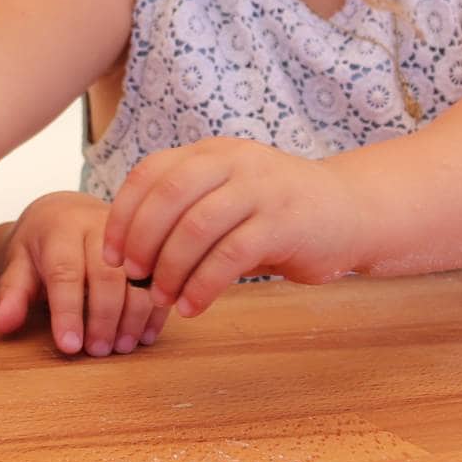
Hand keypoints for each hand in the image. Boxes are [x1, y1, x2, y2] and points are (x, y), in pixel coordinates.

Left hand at [0, 192, 167, 355]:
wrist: (67, 211)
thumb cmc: (41, 244)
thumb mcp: (18, 262)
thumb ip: (11, 293)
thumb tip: (1, 326)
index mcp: (61, 228)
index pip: (65, 272)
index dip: (68, 312)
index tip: (70, 346)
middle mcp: (98, 226)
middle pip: (107, 275)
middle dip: (104, 318)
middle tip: (97, 352)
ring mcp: (128, 235)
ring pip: (139, 278)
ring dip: (133, 317)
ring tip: (121, 348)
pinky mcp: (150, 247)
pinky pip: (159, 279)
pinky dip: (155, 312)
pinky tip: (144, 337)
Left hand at [100, 139, 360, 316]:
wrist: (350, 211)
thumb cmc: (277, 212)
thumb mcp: (227, 197)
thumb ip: (186, 213)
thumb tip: (130, 256)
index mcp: (211, 153)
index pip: (150, 173)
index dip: (123, 215)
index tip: (111, 255)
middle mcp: (233, 162)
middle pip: (168, 196)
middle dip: (142, 241)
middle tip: (133, 277)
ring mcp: (260, 189)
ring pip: (196, 226)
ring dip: (171, 268)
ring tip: (162, 299)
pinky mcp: (283, 222)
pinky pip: (230, 255)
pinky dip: (203, 285)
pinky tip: (192, 308)